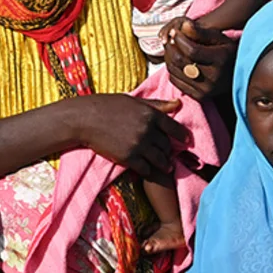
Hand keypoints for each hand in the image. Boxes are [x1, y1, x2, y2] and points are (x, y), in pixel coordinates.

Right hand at [69, 95, 188, 177]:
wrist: (85, 119)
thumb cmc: (107, 106)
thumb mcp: (134, 101)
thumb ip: (156, 105)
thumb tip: (178, 103)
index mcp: (151, 114)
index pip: (174, 127)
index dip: (182, 135)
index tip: (186, 141)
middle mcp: (148, 130)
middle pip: (167, 145)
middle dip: (169, 151)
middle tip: (169, 155)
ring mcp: (139, 145)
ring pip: (160, 159)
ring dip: (163, 164)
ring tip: (165, 166)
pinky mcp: (129, 158)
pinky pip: (146, 169)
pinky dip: (149, 170)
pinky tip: (148, 170)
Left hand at [163, 19, 235, 100]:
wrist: (237, 75)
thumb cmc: (228, 53)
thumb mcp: (219, 38)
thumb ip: (200, 32)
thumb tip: (183, 25)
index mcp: (220, 60)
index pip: (192, 51)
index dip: (179, 40)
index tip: (174, 32)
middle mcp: (213, 78)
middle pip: (180, 61)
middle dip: (170, 47)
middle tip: (169, 38)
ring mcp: (206, 90)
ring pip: (175, 71)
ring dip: (168, 57)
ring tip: (170, 47)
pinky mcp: (199, 97)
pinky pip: (176, 82)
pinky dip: (171, 70)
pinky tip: (174, 61)